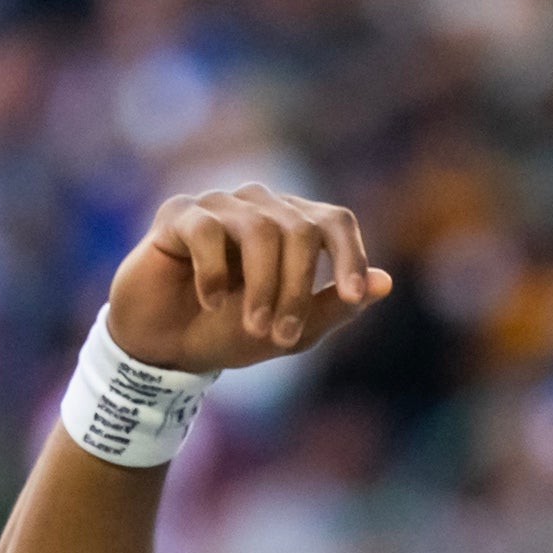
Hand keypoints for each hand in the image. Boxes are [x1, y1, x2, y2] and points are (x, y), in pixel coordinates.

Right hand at [107, 183, 393, 373]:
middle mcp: (261, 207)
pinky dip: (214, 273)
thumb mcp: (293, 331)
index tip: (351, 297)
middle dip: (297, 290)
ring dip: (261, 287)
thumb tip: (385, 282)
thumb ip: (336, 306)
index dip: (350, 256)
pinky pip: (208, 232)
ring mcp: (220, 205)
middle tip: (282, 336)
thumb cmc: (231, 333)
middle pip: (301, 231)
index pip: (336, 221)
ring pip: (260, 230)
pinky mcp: (180, 214)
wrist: (167, 347)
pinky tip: (211, 301)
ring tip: (252, 327)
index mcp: (295, 227)